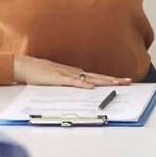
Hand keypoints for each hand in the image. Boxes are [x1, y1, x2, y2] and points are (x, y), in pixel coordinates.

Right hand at [12, 55, 132, 87]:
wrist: (26, 66)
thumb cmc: (41, 73)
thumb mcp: (60, 80)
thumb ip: (71, 84)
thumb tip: (83, 90)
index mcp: (76, 74)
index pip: (98, 77)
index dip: (111, 80)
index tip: (124, 82)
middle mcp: (75, 72)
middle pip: (98, 77)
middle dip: (114, 80)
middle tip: (129, 82)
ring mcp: (67, 75)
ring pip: (89, 79)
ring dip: (103, 81)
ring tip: (117, 83)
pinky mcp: (58, 79)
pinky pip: (73, 82)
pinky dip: (82, 85)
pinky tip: (91, 87)